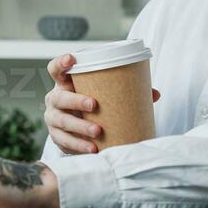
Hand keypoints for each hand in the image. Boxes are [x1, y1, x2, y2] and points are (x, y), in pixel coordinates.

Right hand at [45, 52, 160, 153]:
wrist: (79, 130)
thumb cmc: (93, 106)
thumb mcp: (104, 96)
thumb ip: (126, 92)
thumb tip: (154, 94)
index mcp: (65, 84)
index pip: (55, 69)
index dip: (61, 63)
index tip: (72, 59)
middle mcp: (54, 100)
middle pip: (59, 98)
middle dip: (76, 100)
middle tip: (94, 104)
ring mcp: (53, 119)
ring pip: (62, 122)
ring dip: (79, 127)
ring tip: (97, 132)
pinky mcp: (56, 138)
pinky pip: (65, 142)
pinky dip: (79, 145)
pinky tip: (93, 148)